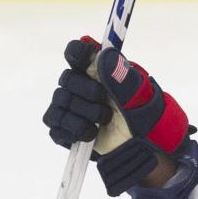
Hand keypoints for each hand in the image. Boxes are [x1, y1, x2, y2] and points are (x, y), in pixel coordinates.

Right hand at [43, 37, 189, 195]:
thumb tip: (102, 54)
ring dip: (85, 113)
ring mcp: (70, 106)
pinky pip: (55, 124)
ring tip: (104, 121)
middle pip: (67, 79)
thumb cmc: (141, 116)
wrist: (141, 146)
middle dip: (89, 93)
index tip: (88, 62)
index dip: (79, 54)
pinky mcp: (64, 128)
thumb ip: (119, 74)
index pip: (77, 52)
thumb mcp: (137, 95)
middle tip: (108, 103)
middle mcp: (80, 85)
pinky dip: (74, 130)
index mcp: (98, 71)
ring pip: (60, 101)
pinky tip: (91, 133)